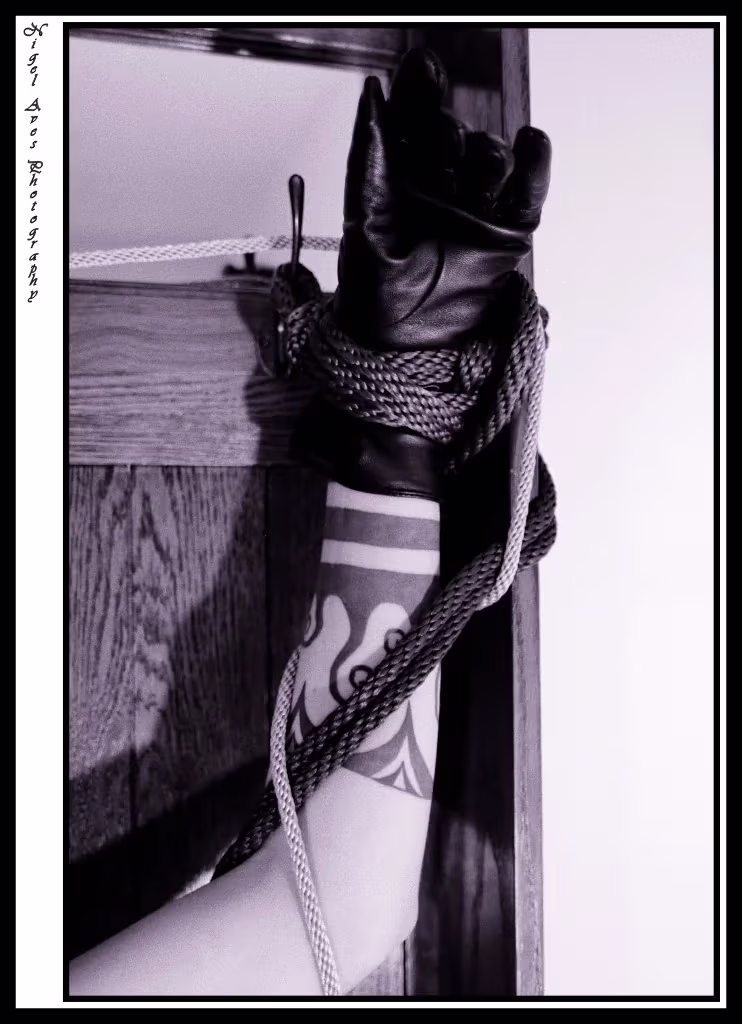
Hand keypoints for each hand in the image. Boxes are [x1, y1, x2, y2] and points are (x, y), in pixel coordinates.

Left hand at [333, 48, 551, 350]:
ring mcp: (474, 211)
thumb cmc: (373, 298)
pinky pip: (527, 192)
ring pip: (490, 162)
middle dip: (448, 131)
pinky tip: (530, 142)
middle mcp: (438, 192)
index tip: (423, 65)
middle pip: (452, 139)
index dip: (418, 93)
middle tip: (443, 139)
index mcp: (399, 184)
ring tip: (477, 163)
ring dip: (486, 154)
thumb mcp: (364, 222)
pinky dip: (532, 166)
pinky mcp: (507, 234)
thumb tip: (372, 94)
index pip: (411, 126)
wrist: (405, 354)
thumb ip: (372, 160)